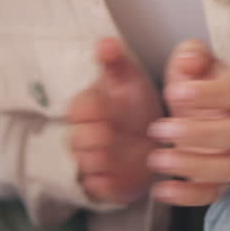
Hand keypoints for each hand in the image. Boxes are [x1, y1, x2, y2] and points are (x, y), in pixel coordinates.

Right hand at [67, 39, 162, 204]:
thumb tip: (106, 41)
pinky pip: (98, 188)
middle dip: (89, 137)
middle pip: (77, 139)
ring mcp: (93, 161)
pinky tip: (116, 179)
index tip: (103, 107)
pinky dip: (105, 186)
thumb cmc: (135, 105)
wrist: (152, 139)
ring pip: (85, 164)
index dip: (88, 108)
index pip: (79, 107)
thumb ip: (116, 62)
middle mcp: (87, 135)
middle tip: (106, 134)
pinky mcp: (104, 183)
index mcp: (90, 108)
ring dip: (95, 160)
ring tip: (110, 155)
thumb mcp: (129, 79)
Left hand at [147, 40, 229, 206]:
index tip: (175, 92)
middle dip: (196, 133)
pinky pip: (213, 194)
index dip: (207, 95)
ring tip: (157, 159)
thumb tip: (189, 61)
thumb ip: (192, 54)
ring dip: (191, 166)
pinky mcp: (223, 181)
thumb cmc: (205, 86)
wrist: (221, 114)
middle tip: (160, 129)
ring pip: (226, 168)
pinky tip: (162, 189)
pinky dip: (189, 196)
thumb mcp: (197, 62)